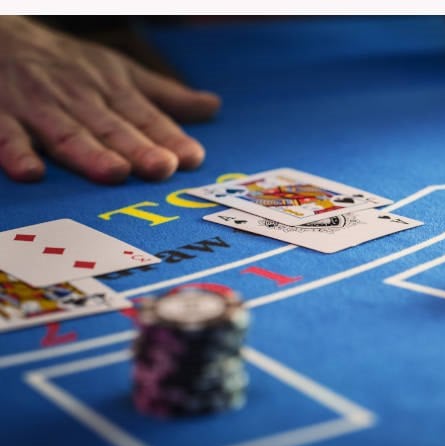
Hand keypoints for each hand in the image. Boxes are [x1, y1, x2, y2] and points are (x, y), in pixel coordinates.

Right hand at [0, 16, 220, 184]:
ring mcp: (38, 107)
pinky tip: (32, 173)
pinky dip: (16, 152)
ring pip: (67, 133)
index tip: (192, 157)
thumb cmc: (66, 64)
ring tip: (115, 172)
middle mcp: (78, 98)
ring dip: (90, 153)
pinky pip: (6, 135)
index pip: (146, 117)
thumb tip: (213, 107)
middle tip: (162, 167)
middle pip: (111, 128)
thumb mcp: (119, 72)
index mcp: (111, 90)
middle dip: (137, 147)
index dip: (169, 137)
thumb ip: (164, 96)